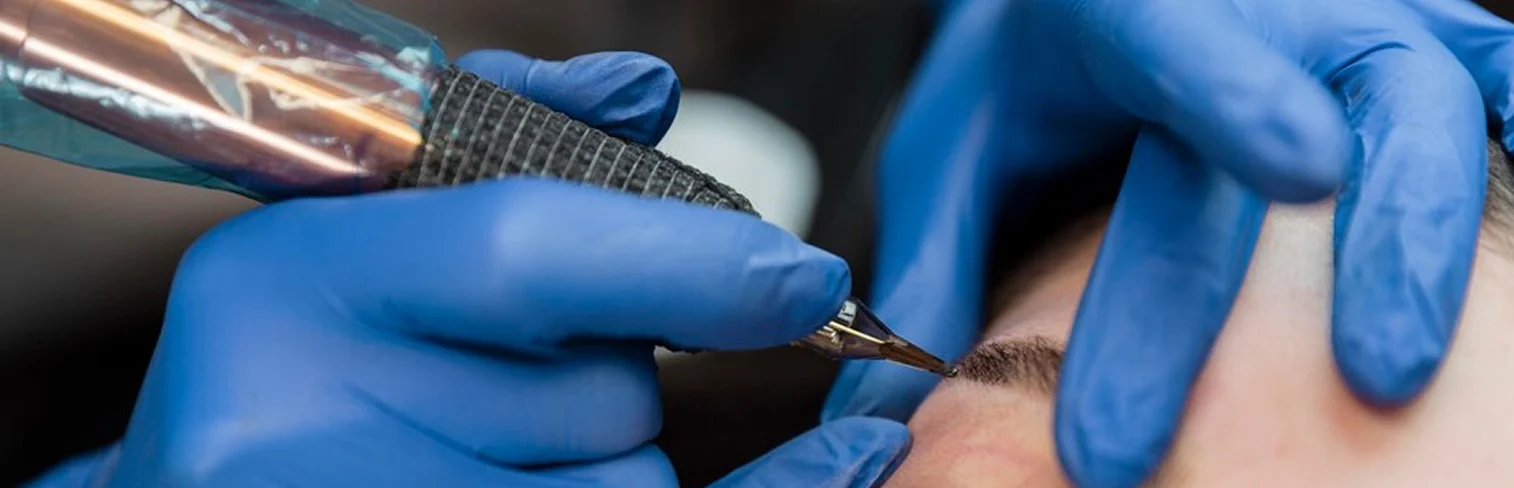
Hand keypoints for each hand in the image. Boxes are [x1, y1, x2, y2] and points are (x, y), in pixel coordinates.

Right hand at [26, 50, 907, 487]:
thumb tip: (642, 92)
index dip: (687, 261)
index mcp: (282, 286)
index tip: (810, 276)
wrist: (247, 476)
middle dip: (620, 364)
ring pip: (631, 471)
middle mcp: (307, 430)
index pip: (524, 253)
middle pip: (606, 388)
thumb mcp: (373, 230)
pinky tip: (841, 460)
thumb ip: (501, 142)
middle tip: (530, 366)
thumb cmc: (315, 349)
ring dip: (613, 447)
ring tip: (491, 440)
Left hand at [824, 1, 1513, 485]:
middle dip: (1345, 246)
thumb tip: (886, 418)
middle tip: (1357, 386)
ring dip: (1441, 235)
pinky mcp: (1438, 44)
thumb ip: (936, 266)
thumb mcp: (955, 154)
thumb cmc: (1022, 82)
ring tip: (1409, 368)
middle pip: (1335, 103)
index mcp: (1123, 3)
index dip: (1239, 94)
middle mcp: (1269, 0)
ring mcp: (1366, 17)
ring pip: (1437, 101)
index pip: (1184, 42)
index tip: (1293, 168)